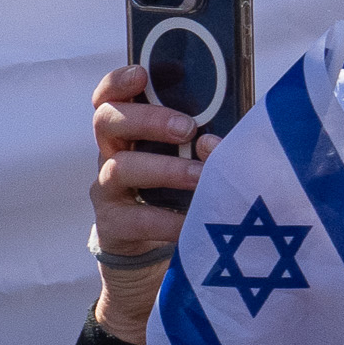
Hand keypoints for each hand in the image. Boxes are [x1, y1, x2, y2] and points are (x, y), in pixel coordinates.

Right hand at [88, 63, 208, 336]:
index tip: (142, 73)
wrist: (155, 270)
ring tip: (200, 178)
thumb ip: (205, 143)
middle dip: (146, 119)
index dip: (119, 81)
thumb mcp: (191, 165)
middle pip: (107, 121)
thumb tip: (236, 128)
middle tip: (186, 128)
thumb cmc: (182, 203)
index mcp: (129, 134)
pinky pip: (132, 220)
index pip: (110, 97)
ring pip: (119, 169)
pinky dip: (164, 219)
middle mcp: (111, 157)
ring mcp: (108, 194)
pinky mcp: (112, 230)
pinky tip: (190, 223)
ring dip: (164, 169)